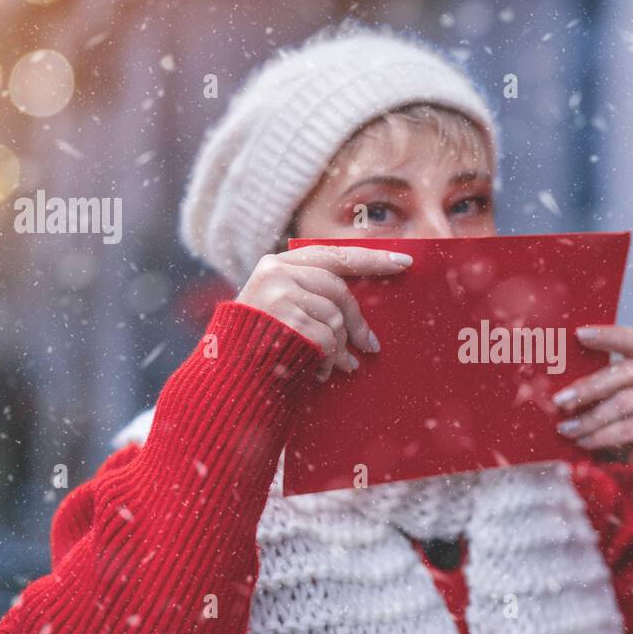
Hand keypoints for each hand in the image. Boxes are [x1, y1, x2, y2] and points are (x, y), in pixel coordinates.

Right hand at [236, 244, 412, 381]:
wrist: (228, 377)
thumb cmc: (260, 346)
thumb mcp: (281, 310)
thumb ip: (312, 299)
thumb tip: (360, 316)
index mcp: (278, 265)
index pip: (333, 256)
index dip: (371, 259)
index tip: (404, 262)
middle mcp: (276, 273)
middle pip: (338, 290)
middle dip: (358, 322)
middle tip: (371, 346)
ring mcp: (278, 295)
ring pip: (334, 318)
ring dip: (339, 349)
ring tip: (338, 367)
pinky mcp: (284, 321)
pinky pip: (326, 340)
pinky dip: (328, 360)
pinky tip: (319, 373)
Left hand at [551, 324, 632, 464]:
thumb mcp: (623, 391)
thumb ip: (605, 379)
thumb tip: (563, 381)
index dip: (608, 336)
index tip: (579, 334)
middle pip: (625, 373)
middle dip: (587, 388)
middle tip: (560, 400)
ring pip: (624, 404)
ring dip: (589, 419)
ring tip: (567, 429)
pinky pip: (628, 430)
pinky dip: (601, 437)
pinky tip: (585, 442)